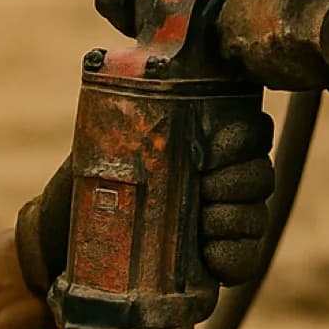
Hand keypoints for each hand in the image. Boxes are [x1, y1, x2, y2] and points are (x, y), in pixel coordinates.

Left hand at [14, 107, 276, 299]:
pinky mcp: (218, 261)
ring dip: (234, 218)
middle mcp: (223, 179)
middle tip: (206, 188)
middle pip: (260, 174)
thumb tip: (127, 67)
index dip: (243, 139)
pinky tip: (209, 256)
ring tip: (203, 224)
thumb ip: (125, 114)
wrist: (68, 242)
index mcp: (206, 144)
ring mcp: (225, 221)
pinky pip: (245, 258)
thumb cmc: (87, 185)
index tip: (214, 149)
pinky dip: (233, 257)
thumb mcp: (101, 143)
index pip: (252, 132)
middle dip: (237, 181)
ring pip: (257, 214)